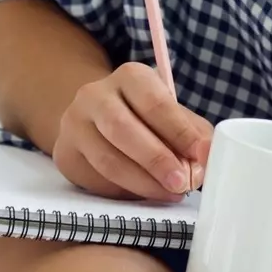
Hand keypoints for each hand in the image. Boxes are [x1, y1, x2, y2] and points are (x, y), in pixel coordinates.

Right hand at [53, 62, 212, 201]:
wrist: (98, 118)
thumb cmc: (147, 117)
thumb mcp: (173, 114)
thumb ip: (192, 133)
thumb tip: (206, 158)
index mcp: (130, 76)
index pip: (155, 102)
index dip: (180, 131)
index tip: (201, 154)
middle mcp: (95, 94)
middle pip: (123, 129)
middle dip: (156, 159)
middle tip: (182, 183)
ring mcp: (74, 124)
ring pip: (107, 159)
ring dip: (142, 182)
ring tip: (169, 193)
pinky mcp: (65, 154)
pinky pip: (95, 178)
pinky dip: (124, 191)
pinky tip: (144, 195)